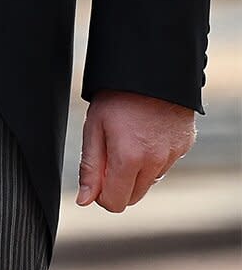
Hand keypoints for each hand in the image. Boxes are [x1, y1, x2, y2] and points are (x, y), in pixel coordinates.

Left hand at [77, 91, 195, 211]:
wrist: (151, 66)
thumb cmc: (117, 94)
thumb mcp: (94, 126)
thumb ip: (90, 167)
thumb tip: (85, 200)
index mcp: (129, 158)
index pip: (116, 203)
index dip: (101, 193)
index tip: (98, 174)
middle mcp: (155, 162)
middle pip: (134, 197)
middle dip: (118, 183)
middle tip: (110, 152)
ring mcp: (173, 155)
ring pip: (150, 181)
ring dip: (137, 170)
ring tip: (129, 136)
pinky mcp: (185, 145)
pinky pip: (165, 164)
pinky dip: (154, 157)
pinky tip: (146, 131)